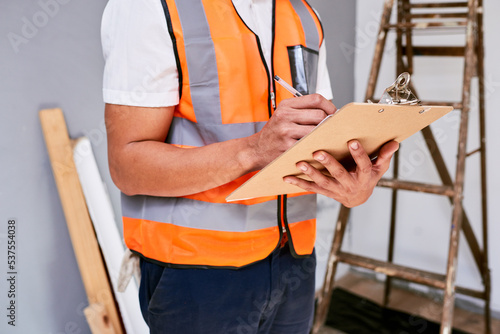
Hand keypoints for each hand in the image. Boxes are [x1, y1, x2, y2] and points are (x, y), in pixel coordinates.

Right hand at [250, 94, 336, 168]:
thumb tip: (329, 111)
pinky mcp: (288, 146)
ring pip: (317, 130)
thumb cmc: (274, 133)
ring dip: (324, 135)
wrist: (256, 150)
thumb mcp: (283, 115)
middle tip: (330, 128)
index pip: (316, 99)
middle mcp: (285, 116)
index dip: (329, 106)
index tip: (334, 113)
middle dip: (328, 122)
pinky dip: (316, 145)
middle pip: (319, 114)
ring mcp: (286, 131)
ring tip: (324, 137)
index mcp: (286, 105)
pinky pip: (310, 144)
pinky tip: (315, 147)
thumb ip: (302, 110)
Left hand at [283, 140, 398, 207]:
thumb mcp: (380, 168)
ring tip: (301, 163)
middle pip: (339, 174)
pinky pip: (311, 188)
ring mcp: (336, 190)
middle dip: (328, 163)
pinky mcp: (324, 191)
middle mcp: (349, 184)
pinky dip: (299, 183)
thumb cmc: (368, 178)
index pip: (363, 165)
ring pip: (322, 182)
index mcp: (364, 176)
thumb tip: (394, 143)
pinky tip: (288, 177)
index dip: (358, 154)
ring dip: (311, 173)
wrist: (358, 198)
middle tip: (318, 152)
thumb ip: (384, 155)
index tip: (352, 141)